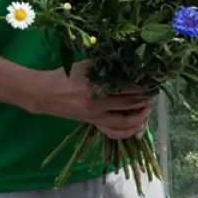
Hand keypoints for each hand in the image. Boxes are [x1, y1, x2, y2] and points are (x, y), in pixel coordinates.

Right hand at [31, 61, 151, 139]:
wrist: (45, 93)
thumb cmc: (65, 75)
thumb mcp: (86, 66)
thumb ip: (107, 66)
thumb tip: (130, 65)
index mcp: (95, 86)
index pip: (126, 87)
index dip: (141, 86)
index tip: (151, 81)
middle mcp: (97, 104)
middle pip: (128, 104)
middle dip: (144, 100)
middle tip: (152, 94)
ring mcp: (94, 116)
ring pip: (123, 122)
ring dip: (139, 117)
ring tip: (148, 110)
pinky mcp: (92, 123)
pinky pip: (112, 132)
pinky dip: (127, 132)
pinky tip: (137, 127)